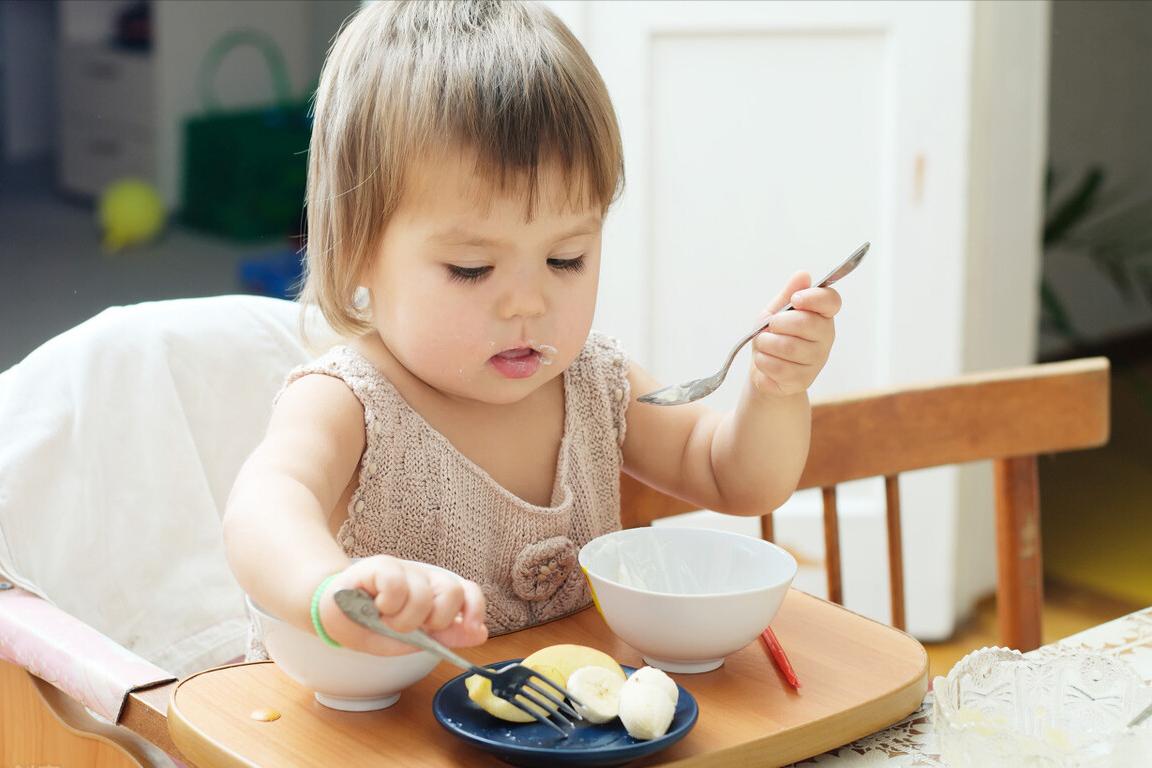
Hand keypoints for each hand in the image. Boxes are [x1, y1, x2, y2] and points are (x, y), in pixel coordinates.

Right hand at [318, 555, 487, 654]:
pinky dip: (387, 603)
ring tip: (385, 620)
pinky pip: (397, 584)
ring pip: (423, 595)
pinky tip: (376, 606)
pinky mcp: (382, 565)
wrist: (333, 614)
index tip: (471, 628)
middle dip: (434, 620)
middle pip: (452, 592)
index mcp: (437, 596)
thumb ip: (445, 637)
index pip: (469, 593)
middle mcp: (425, 580)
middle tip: (411, 628)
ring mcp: (405, 570)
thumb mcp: (411, 640)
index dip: (474, 609)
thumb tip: (480, 634)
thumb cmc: (373, 626)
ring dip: (402, 619)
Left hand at [749, 271, 841, 397]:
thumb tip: (803, 275)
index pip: (831, 301)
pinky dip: (763, 362)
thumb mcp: (776, 310)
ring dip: (766, 343)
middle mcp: (825, 337)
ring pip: (789, 347)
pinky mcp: (803, 380)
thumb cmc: (774, 335)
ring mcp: (816, 361)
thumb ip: (788, 293)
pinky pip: (778, 368)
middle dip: (778, 323)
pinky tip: (764, 361)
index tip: (795, 299)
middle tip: (769, 326)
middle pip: (806, 324)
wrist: (765, 370)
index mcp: (822, 315)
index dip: (814, 298)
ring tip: (763, 344)